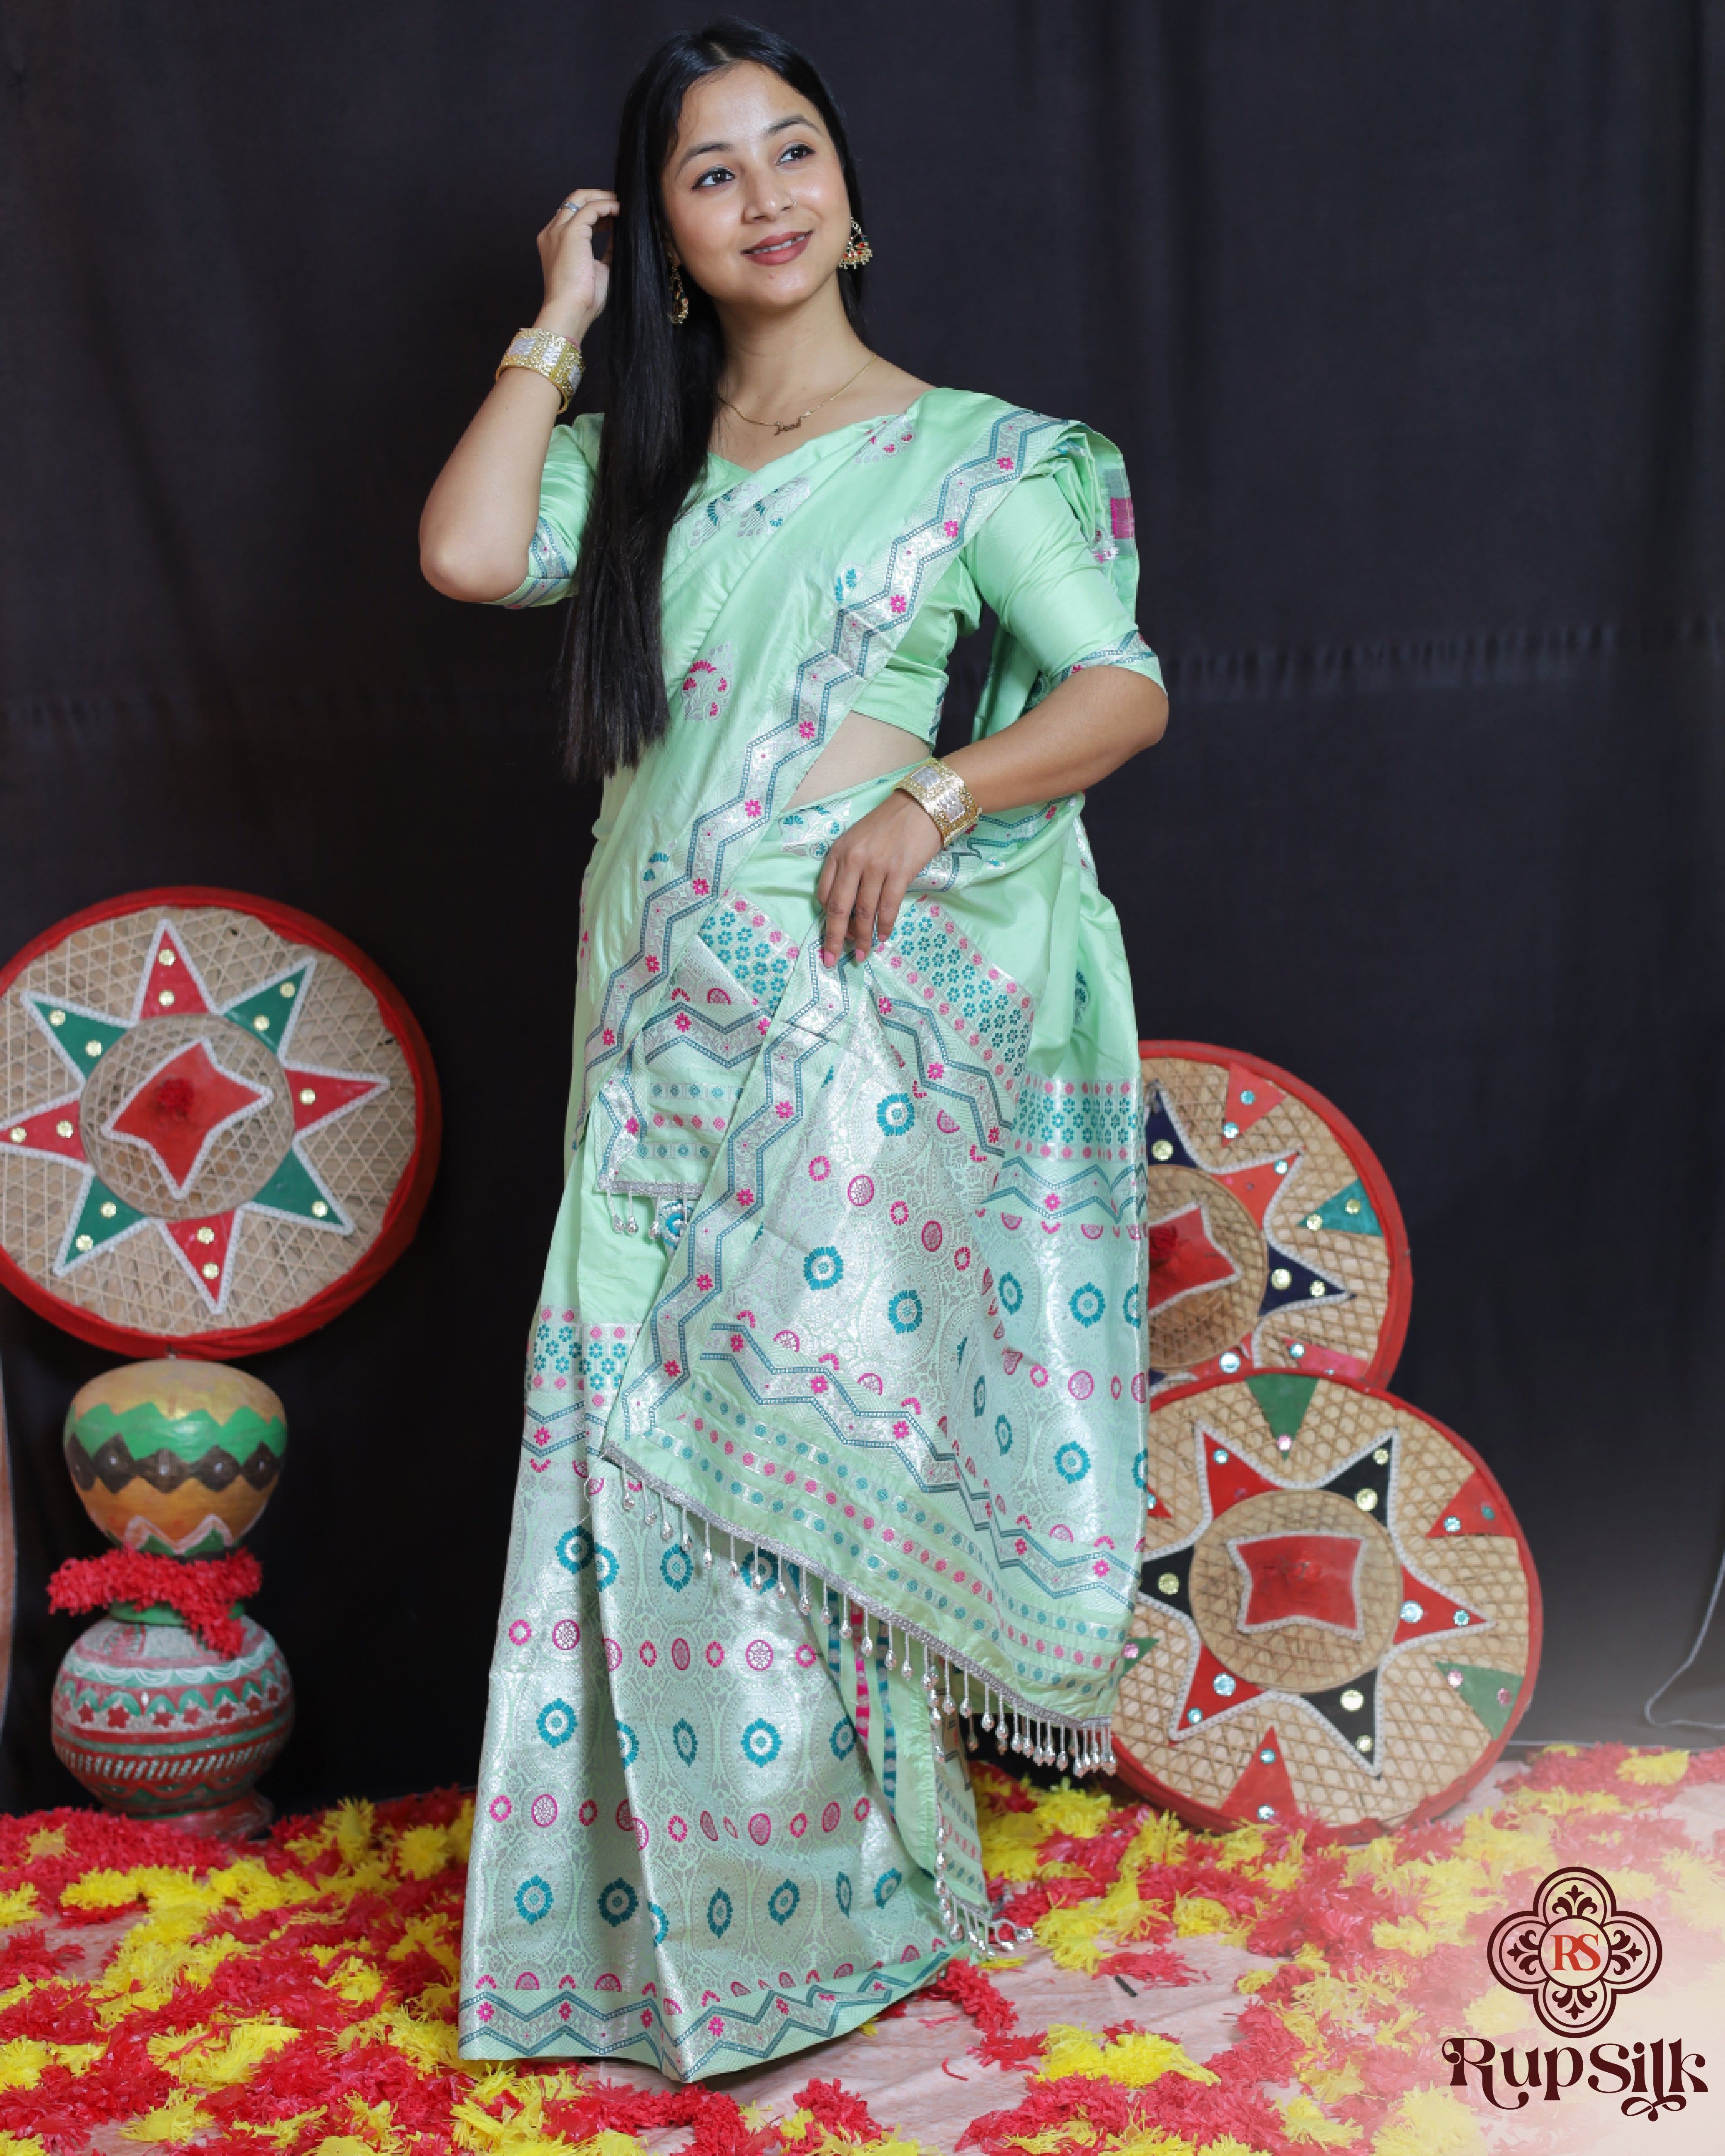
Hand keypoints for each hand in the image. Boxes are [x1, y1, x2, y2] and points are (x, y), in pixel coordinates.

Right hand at [536, 189, 617, 340]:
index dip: (595, 211)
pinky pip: (591, 208)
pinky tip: (620, 211)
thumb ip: (607, 252)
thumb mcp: (599, 270)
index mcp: (554, 243)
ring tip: (622, 205)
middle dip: (599, 197)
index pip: (573, 215)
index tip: (614, 215)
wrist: (570, 312)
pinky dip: (607, 206)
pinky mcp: (569, 233)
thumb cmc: (582, 301)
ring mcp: (558, 231)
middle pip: (575, 200)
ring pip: (581, 198)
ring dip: (604, 198)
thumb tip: (621, 237)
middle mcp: (552, 233)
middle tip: (619, 203)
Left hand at [815, 791, 943, 965]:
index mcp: (838, 852)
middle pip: (839, 907)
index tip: (832, 934)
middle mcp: (853, 859)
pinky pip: (888, 906)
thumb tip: (849, 908)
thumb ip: (848, 868)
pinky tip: (883, 936)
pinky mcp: (899, 871)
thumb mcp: (858, 840)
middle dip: (834, 938)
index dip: (827, 919)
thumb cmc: (889, 824)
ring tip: (863, 953)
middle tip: (831, 959)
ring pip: (864, 911)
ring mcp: (876, 866)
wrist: (920, 806)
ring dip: (863, 937)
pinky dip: (885, 925)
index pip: (824, 893)